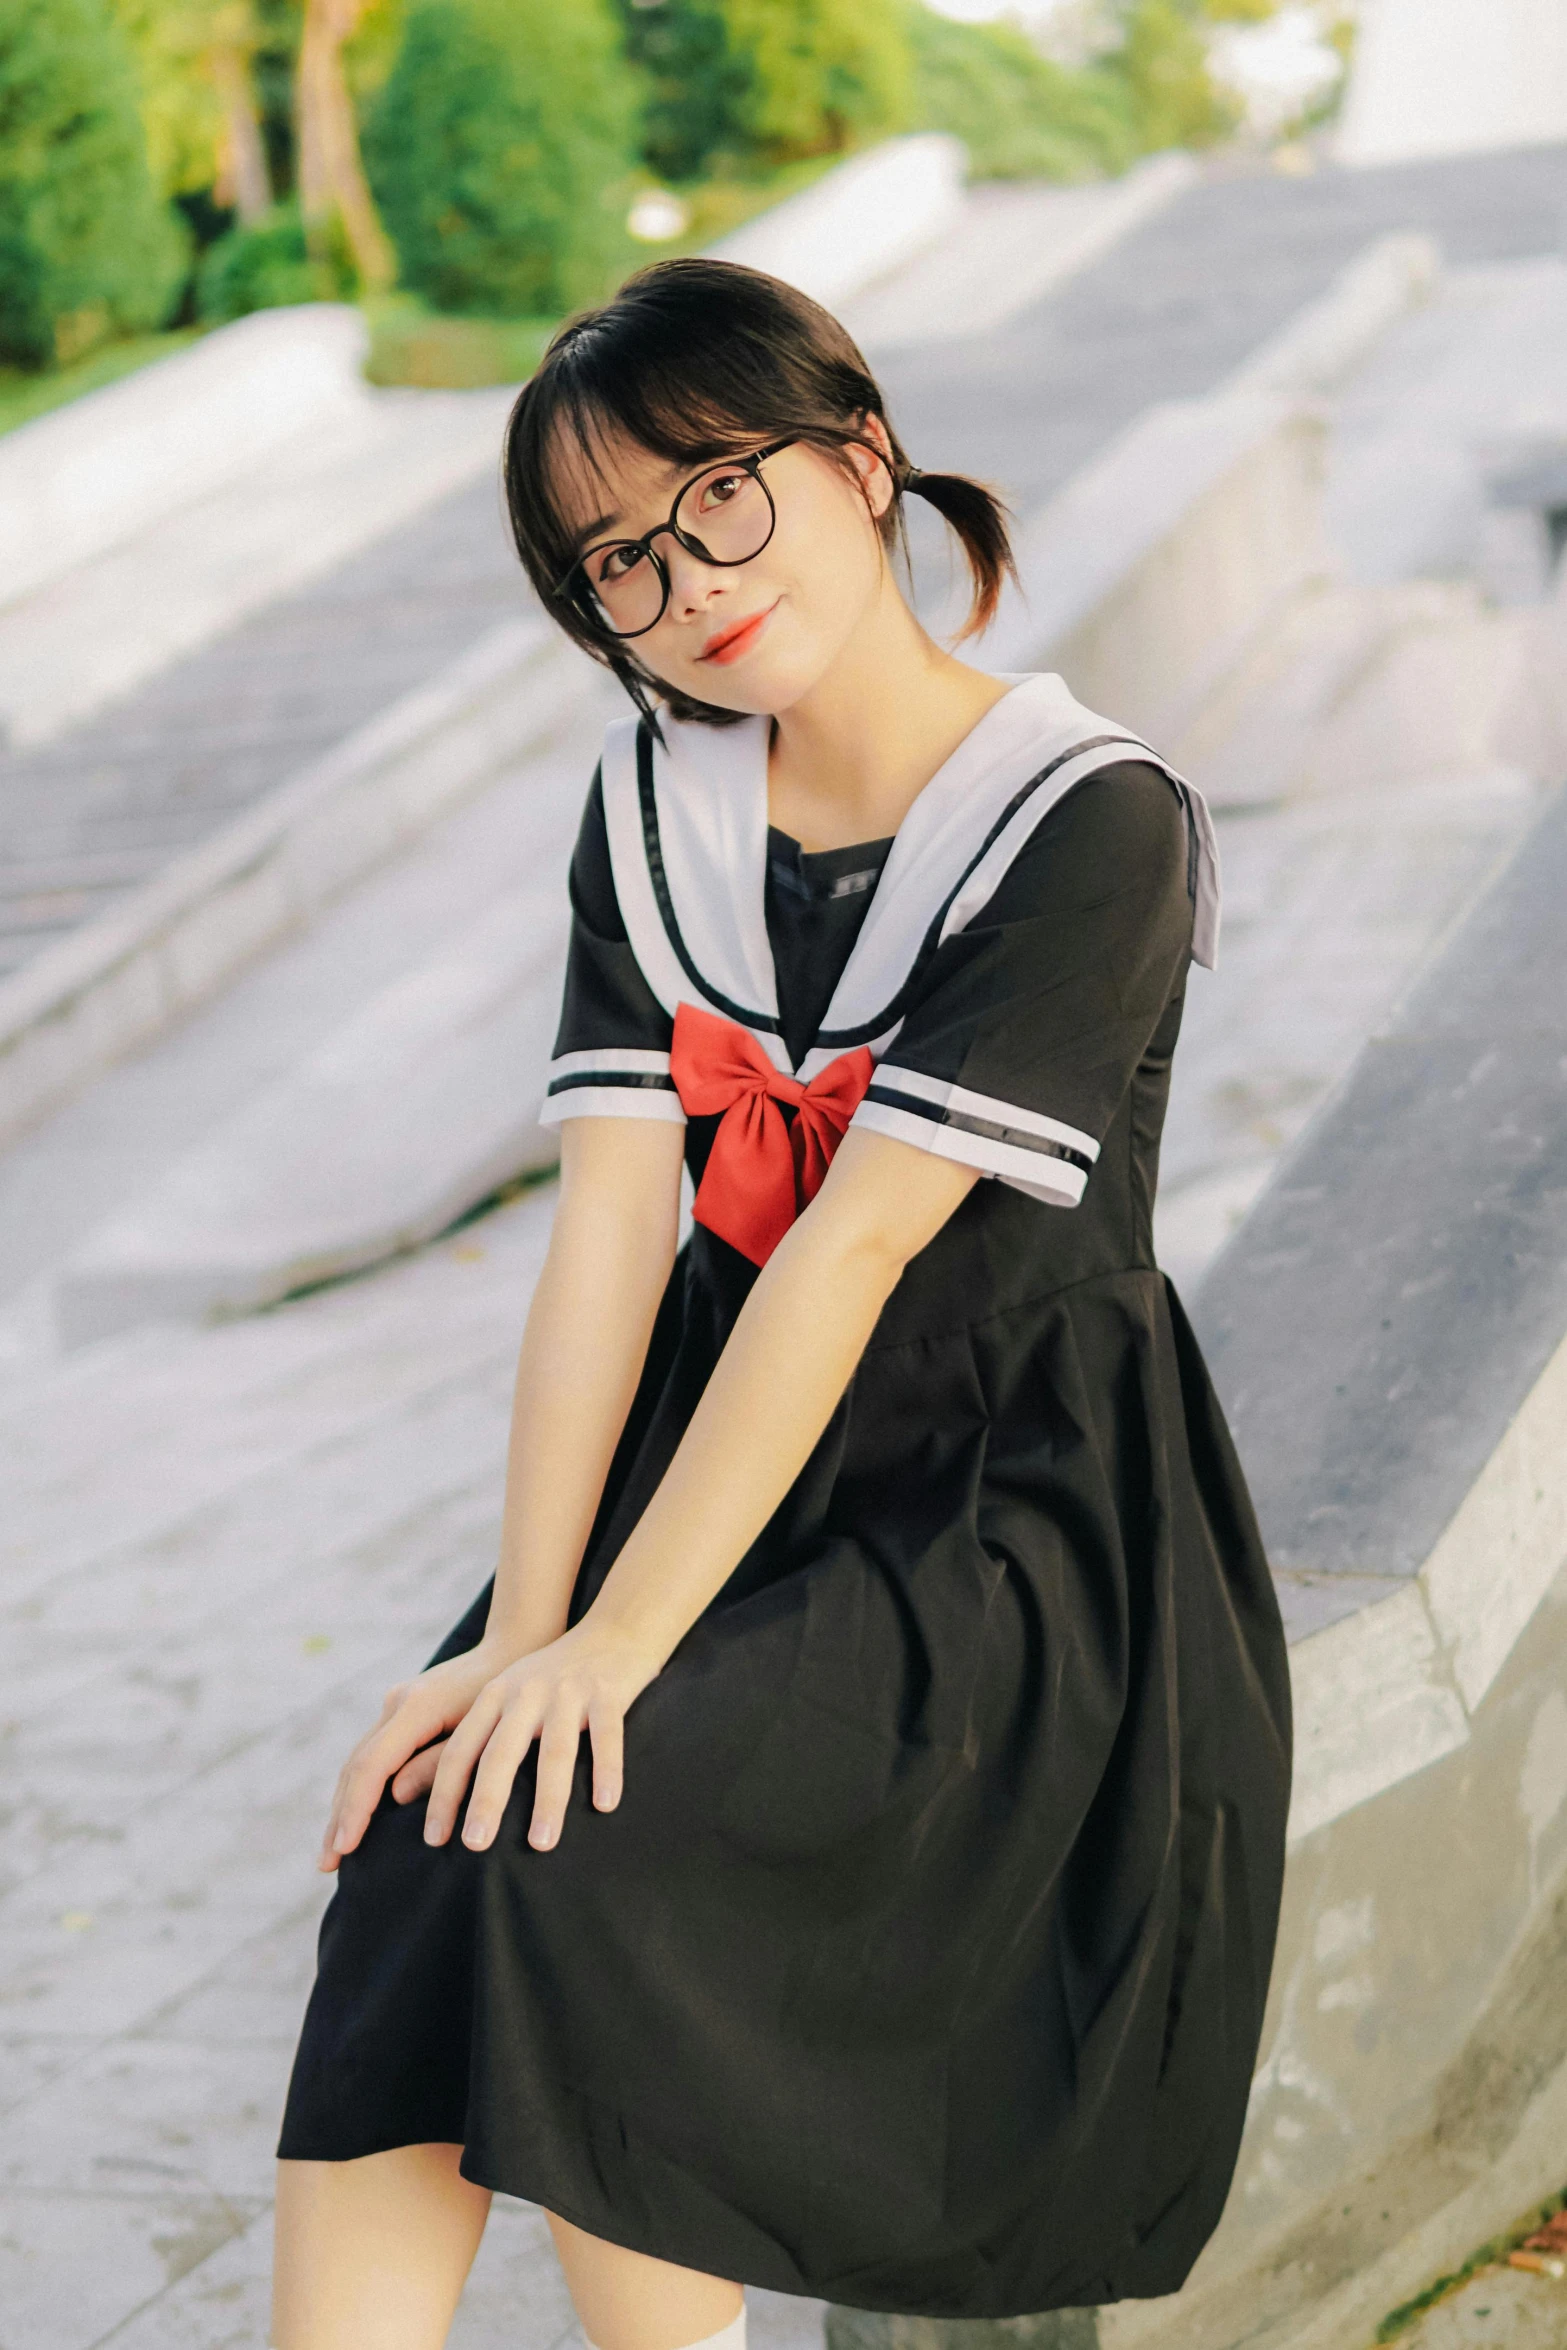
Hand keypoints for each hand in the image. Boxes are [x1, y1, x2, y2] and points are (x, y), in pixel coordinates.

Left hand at [317, 1619, 660, 1871]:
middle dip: (486, 1800)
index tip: (433, 1840)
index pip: (460, 1750)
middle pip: (500, 1752)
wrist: (614, 1631)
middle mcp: (526, 1693)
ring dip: (548, 1798)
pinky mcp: (608, 1693)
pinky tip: (606, 1805)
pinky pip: (607, 1736)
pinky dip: (606, 1770)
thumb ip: (460, 1745)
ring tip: (540, 1843)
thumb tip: (398, 1793)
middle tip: (474, 1846)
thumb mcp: (503, 1703)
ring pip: (555, 1751)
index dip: (443, 1794)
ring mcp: (568, 1692)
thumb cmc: (551, 1681)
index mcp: (495, 1698)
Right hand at [318, 1641, 500, 1872]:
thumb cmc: (510, 1698)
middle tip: (328, 1863)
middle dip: (341, 1816)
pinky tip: (357, 1815)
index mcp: (416, 1707)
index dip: (356, 1810)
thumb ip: (441, 1763)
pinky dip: (360, 1788)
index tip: (345, 1848)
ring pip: (358, 1760)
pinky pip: (372, 1754)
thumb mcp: (483, 1734)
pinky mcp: (402, 1710)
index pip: (373, 1766)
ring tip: (335, 1850)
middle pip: (357, 1766)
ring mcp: (396, 1705)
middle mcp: (397, 1703)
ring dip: (344, 1805)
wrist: (516, 1648)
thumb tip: (395, 1797)